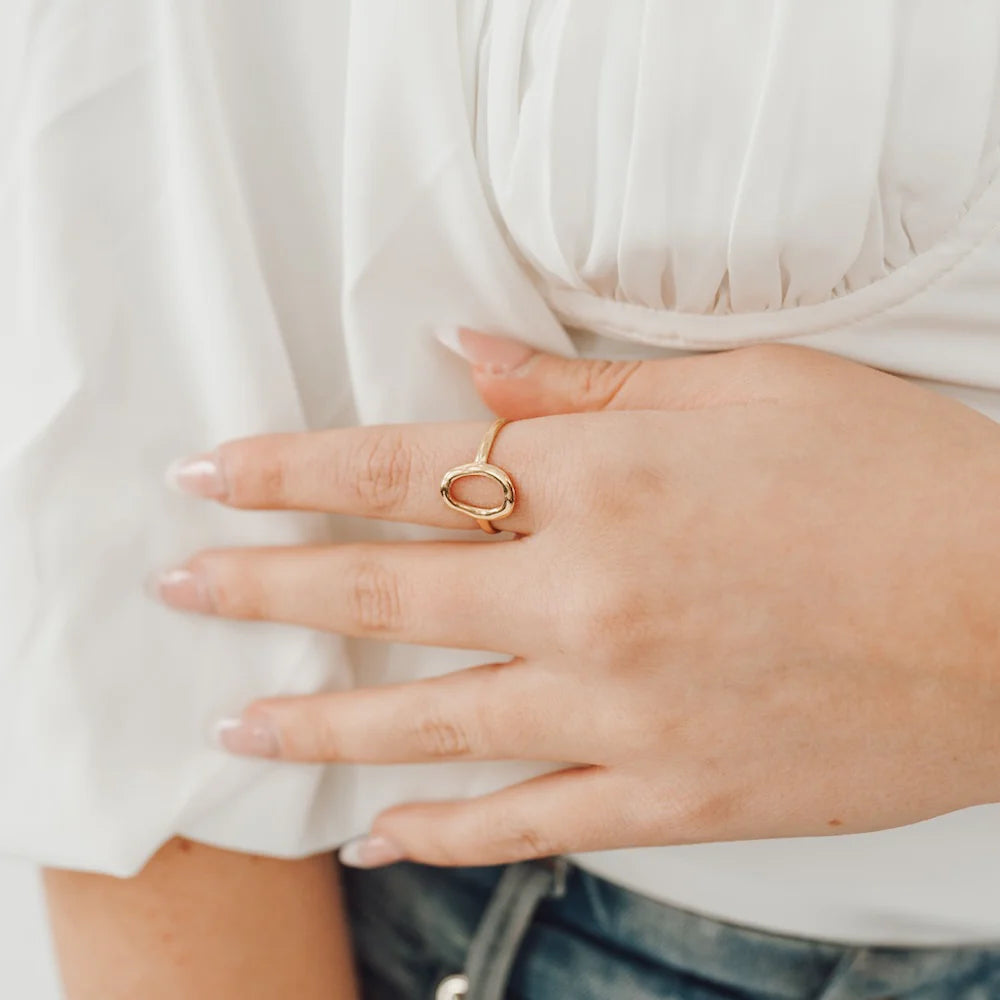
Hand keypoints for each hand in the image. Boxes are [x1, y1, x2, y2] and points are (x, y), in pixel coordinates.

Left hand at [155, 332, 999, 867]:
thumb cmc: (898, 479)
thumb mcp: (745, 391)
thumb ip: (584, 389)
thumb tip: (465, 355)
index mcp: (603, 483)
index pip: (396, 469)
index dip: (286, 472)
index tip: (209, 478)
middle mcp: (589, 600)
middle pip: (382, 592)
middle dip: (261, 589)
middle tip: (179, 588)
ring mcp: (622, 713)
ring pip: (426, 723)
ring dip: (317, 722)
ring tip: (236, 725)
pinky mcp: (672, 796)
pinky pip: (523, 822)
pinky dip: (440, 833)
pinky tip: (376, 837)